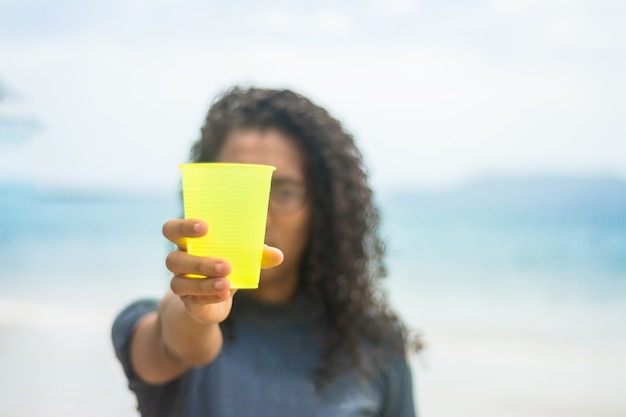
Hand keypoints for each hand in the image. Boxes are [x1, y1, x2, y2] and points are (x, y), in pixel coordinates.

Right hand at [162, 219, 283, 323]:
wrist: (217, 298)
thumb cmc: (228, 266)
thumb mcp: (243, 258)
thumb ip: (258, 254)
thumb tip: (278, 255)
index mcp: (188, 242)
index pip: (172, 230)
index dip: (183, 227)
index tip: (204, 227)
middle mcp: (178, 261)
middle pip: (173, 259)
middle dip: (199, 262)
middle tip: (225, 264)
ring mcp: (180, 283)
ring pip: (179, 283)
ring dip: (204, 283)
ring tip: (226, 283)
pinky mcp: (188, 302)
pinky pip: (193, 300)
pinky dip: (210, 296)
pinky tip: (224, 294)